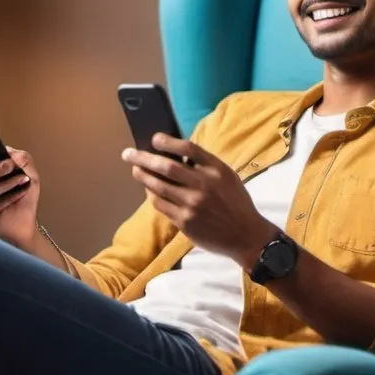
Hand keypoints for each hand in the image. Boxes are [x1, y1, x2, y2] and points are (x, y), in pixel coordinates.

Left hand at [121, 134, 274, 266]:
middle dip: (143, 158)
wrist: (246, 235)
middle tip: (128, 153)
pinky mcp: (184, 221)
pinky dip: (152, 195)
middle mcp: (203, 185)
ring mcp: (192, 205)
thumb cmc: (236, 203)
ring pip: (158, 186)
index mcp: (216, 170)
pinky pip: (160, 205)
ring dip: (143, 176)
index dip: (168, 142)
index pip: (188, 149)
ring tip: (136, 170)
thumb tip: (176, 154)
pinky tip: (149, 190)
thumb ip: (205, 165)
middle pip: (166, 167)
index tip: (154, 139)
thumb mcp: (227, 177)